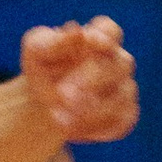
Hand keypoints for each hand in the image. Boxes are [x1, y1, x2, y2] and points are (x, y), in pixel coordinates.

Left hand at [19, 17, 136, 145]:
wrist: (42, 102)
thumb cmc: (43, 68)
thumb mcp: (36, 51)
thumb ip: (53, 41)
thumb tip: (76, 30)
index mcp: (97, 38)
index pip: (111, 31)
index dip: (105, 35)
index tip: (88, 40)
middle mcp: (116, 61)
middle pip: (121, 64)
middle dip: (92, 79)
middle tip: (62, 94)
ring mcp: (124, 88)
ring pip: (122, 96)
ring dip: (91, 109)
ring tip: (57, 117)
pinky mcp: (124, 115)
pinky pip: (121, 123)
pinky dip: (96, 128)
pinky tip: (72, 130)